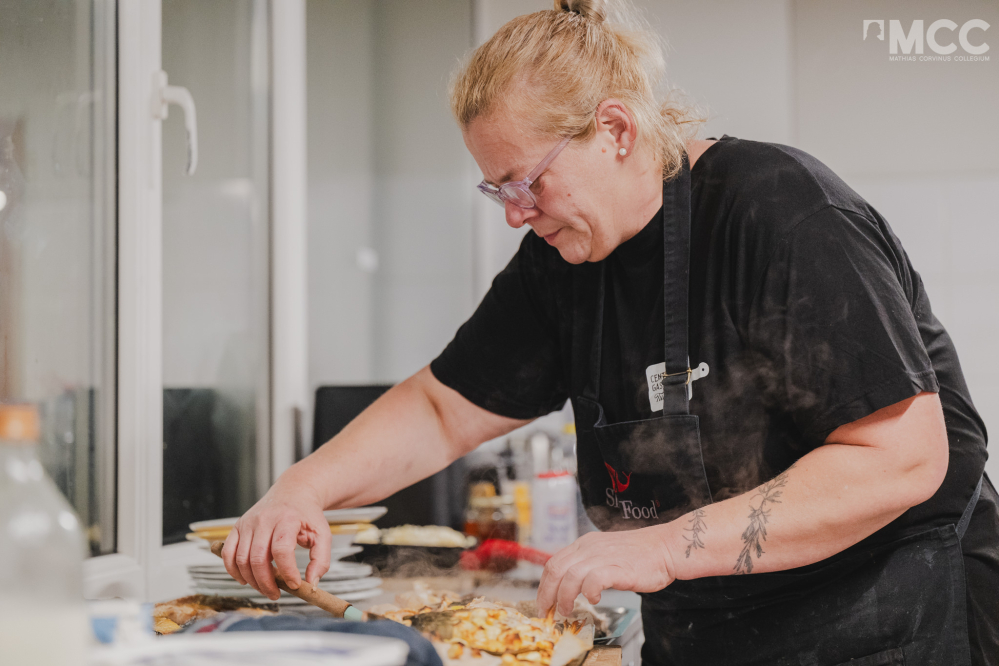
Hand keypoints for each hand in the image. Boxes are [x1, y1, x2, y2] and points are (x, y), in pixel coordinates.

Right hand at [221, 484, 330, 600]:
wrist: (293, 493)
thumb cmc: (307, 515)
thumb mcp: (323, 534)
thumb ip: (321, 560)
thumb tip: (311, 584)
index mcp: (287, 519)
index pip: (281, 550)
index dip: (287, 572)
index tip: (295, 585)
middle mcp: (264, 519)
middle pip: (258, 558)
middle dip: (266, 583)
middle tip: (276, 594)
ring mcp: (248, 523)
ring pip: (241, 559)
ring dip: (252, 580)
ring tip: (266, 587)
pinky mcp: (237, 527)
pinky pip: (227, 553)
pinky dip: (233, 571)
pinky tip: (245, 579)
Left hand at [536, 527, 678, 615]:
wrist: (666, 547)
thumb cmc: (640, 555)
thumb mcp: (605, 553)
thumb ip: (588, 565)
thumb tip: (570, 585)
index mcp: (585, 544)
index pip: (554, 562)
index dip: (544, 584)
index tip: (543, 601)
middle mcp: (590, 548)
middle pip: (556, 569)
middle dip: (547, 594)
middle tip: (548, 611)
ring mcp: (603, 556)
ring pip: (570, 576)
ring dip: (564, 597)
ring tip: (568, 610)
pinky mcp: (617, 568)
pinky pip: (593, 580)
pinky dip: (589, 592)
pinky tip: (594, 600)